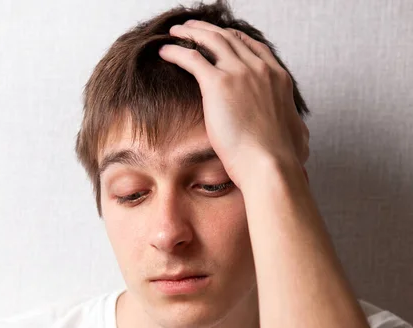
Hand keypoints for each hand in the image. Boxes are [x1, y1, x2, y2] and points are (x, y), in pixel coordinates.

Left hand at [158, 20, 308, 187]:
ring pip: (211, 40)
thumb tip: (298, 132)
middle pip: (230, 38)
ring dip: (191, 33)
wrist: (270, 165)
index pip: (254, 47)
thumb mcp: (297, 135)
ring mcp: (240, 72)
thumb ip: (295, 127)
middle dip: (209, 30)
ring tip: (176, 31)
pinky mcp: (218, 83)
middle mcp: (260, 69)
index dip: (235, 39)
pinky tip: (164, 52)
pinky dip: (176, 52)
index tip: (223, 38)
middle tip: (193, 29)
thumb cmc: (282, 160)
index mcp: (278, 79)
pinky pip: (191, 58)